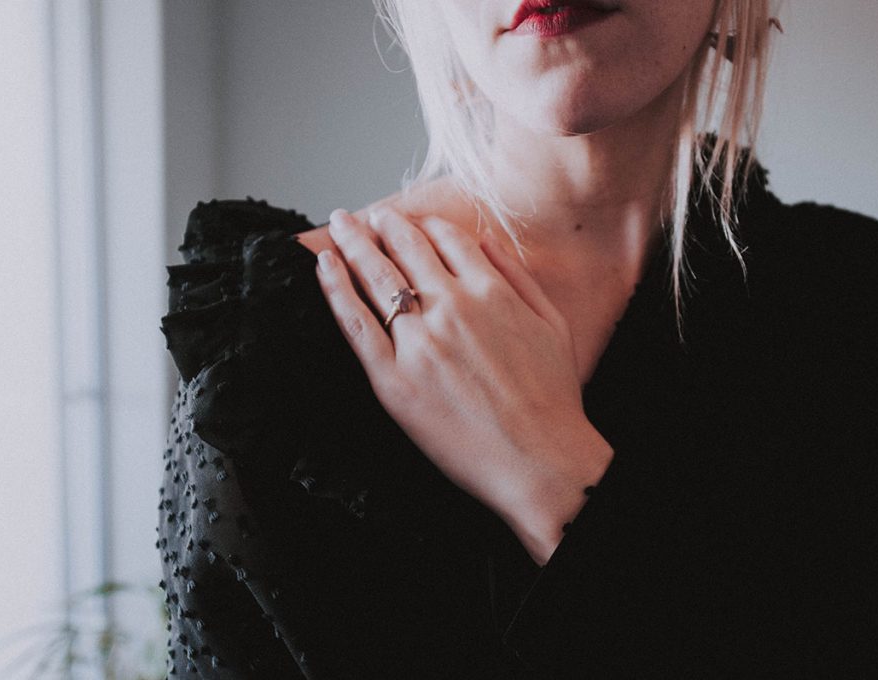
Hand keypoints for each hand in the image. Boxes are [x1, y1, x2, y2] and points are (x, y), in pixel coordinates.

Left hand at [315, 206, 612, 564]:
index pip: (449, 239)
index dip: (425, 225)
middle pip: (406, 249)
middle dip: (383, 225)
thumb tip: (487, 240)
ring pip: (376, 277)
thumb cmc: (553, 400)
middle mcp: (452, 307)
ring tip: (340, 223)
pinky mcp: (392, 378)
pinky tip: (324, 264)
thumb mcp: (552, 324)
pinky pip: (355, 322)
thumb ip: (519, 277)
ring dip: (354, 241)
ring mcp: (419, 342)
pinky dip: (335, 287)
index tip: (411, 222)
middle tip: (366, 215)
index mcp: (491, 292)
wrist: (539, 459)